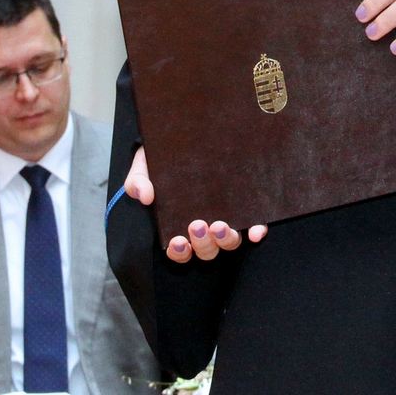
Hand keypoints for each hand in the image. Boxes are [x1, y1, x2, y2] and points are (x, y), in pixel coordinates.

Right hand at [123, 145, 267, 262]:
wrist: (180, 141)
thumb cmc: (159, 162)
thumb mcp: (144, 170)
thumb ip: (138, 183)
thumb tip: (145, 197)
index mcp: (179, 226)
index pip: (180, 251)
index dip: (179, 253)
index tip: (177, 242)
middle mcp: (204, 227)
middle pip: (207, 250)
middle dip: (203, 244)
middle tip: (197, 225)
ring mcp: (225, 219)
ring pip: (229, 242)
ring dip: (225, 240)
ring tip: (219, 225)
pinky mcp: (244, 207)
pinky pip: (254, 226)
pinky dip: (257, 232)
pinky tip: (256, 232)